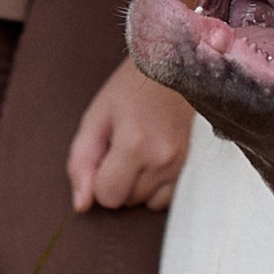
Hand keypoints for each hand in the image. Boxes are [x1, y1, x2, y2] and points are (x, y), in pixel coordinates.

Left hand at [67, 55, 194, 214]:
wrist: (172, 67)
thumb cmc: (129, 90)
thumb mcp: (95, 118)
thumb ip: (81, 162)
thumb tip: (82, 205)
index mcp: (134, 145)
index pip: (107, 196)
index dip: (98, 178)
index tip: (104, 151)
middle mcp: (162, 159)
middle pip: (126, 201)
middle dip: (117, 180)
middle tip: (121, 145)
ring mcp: (181, 164)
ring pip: (146, 203)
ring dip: (137, 185)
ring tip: (138, 152)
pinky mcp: (191, 165)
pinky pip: (166, 199)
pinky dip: (155, 187)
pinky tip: (153, 160)